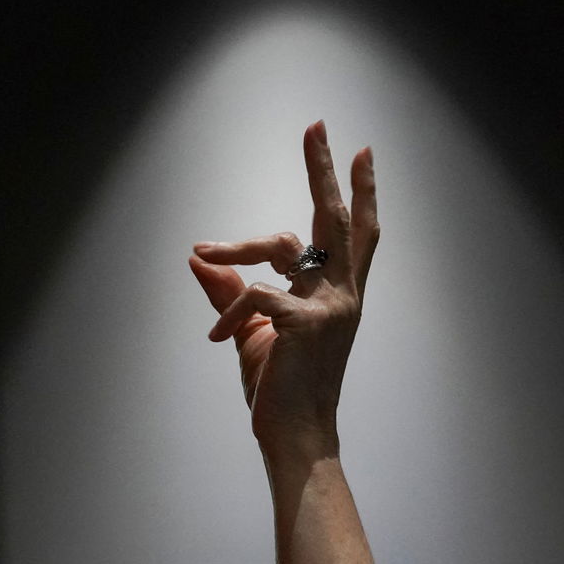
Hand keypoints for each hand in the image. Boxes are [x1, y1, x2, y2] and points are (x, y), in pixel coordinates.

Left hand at [188, 121, 378, 456]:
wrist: (295, 437)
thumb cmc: (281, 391)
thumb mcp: (253, 333)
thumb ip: (230, 293)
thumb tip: (200, 260)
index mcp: (339, 295)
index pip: (358, 235)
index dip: (363, 193)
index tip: (362, 153)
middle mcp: (343, 294)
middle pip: (338, 218)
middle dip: (323, 169)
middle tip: (316, 126)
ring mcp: (329, 307)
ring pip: (283, 244)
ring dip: (236, 243)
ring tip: (205, 249)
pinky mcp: (305, 322)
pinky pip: (254, 294)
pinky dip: (229, 311)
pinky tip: (217, 339)